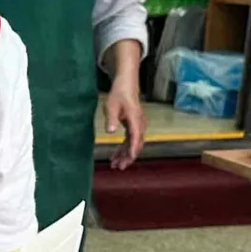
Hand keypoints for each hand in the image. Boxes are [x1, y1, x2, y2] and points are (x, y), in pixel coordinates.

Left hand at [104, 42, 145, 169]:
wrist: (126, 84)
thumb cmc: (118, 94)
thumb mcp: (111, 106)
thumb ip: (111, 119)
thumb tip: (110, 132)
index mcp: (135, 119)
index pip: (135, 137)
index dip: (133, 150)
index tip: (129, 160)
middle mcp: (139, 124)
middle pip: (136, 144)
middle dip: (128, 157)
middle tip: (119, 167)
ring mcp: (137, 125)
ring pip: (133, 143)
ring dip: (125, 154)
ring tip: (115, 164)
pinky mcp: (133, 125)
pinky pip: (130, 140)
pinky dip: (124, 148)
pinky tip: (116, 155)